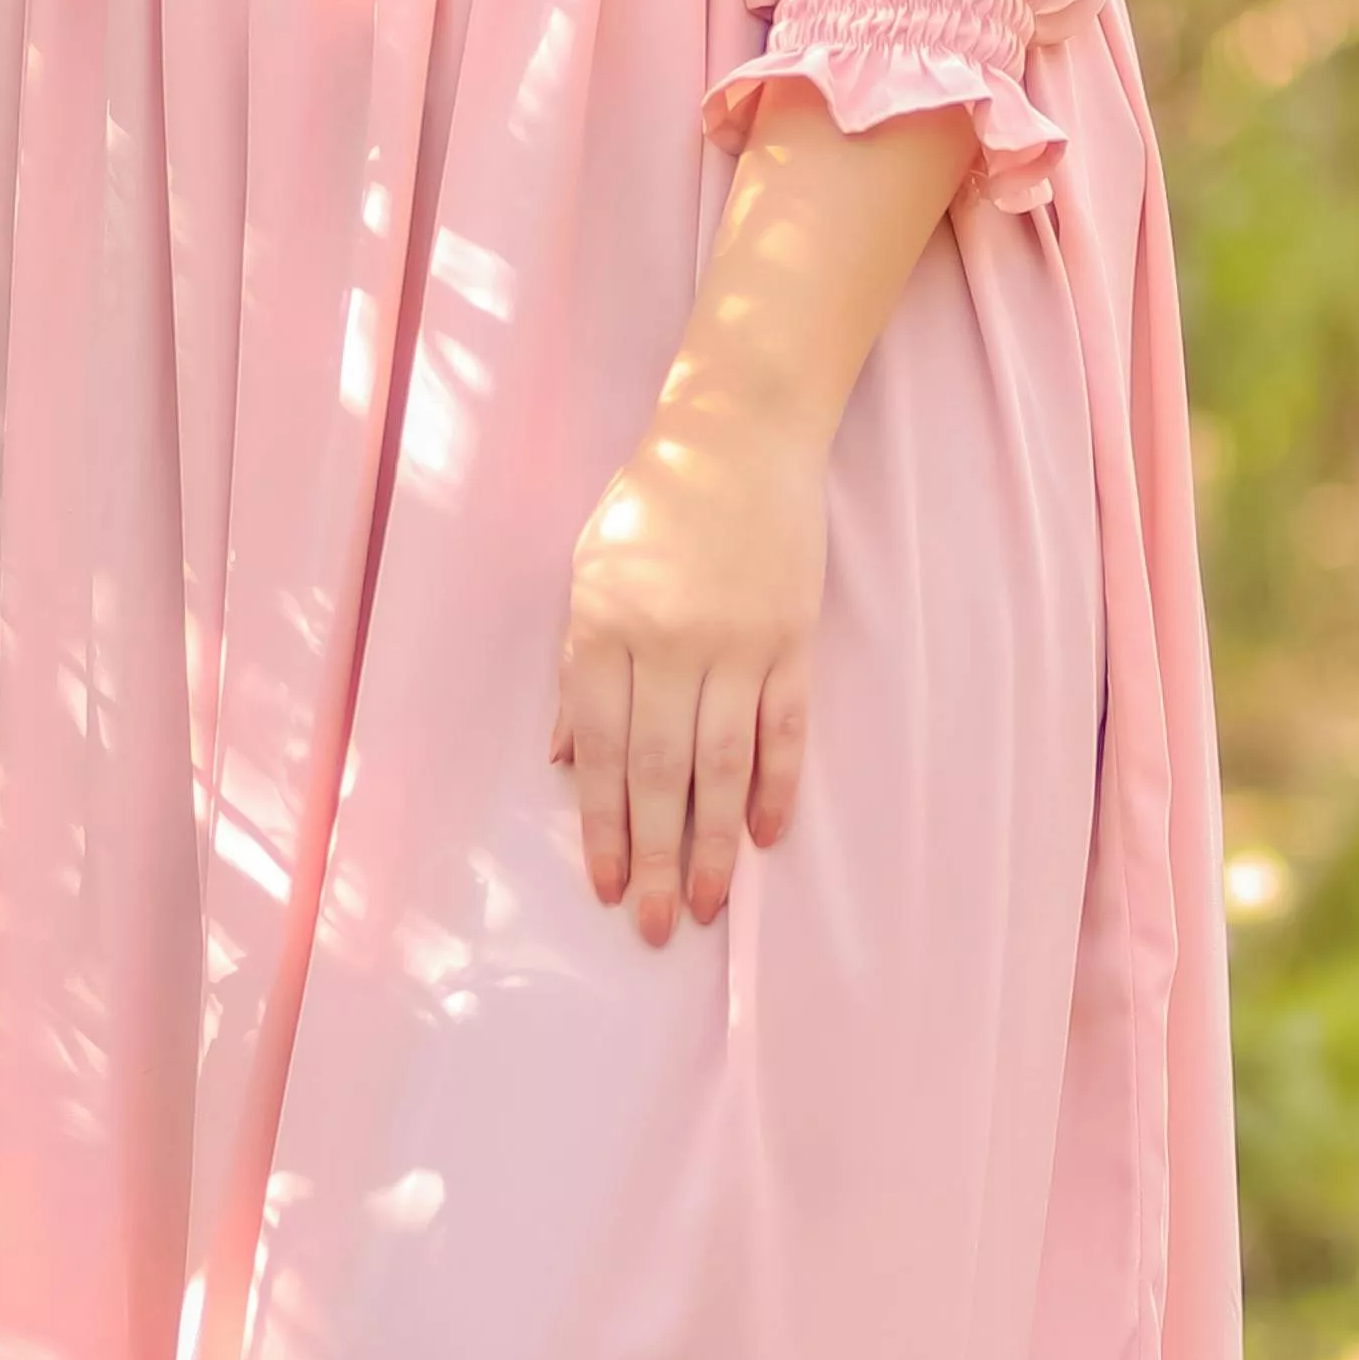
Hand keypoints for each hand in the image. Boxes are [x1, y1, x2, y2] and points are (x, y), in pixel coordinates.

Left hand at [555, 393, 828, 942]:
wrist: (739, 433)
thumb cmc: (652, 505)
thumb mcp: (588, 573)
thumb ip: (578, 669)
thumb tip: (565, 761)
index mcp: (605, 627)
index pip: (601, 749)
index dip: (601, 825)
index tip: (603, 886)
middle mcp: (669, 640)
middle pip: (659, 771)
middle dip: (652, 856)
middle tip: (651, 926)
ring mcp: (737, 640)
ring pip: (723, 762)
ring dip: (712, 841)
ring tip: (704, 903)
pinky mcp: (793, 634)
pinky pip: (786, 726)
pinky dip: (777, 784)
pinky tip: (765, 837)